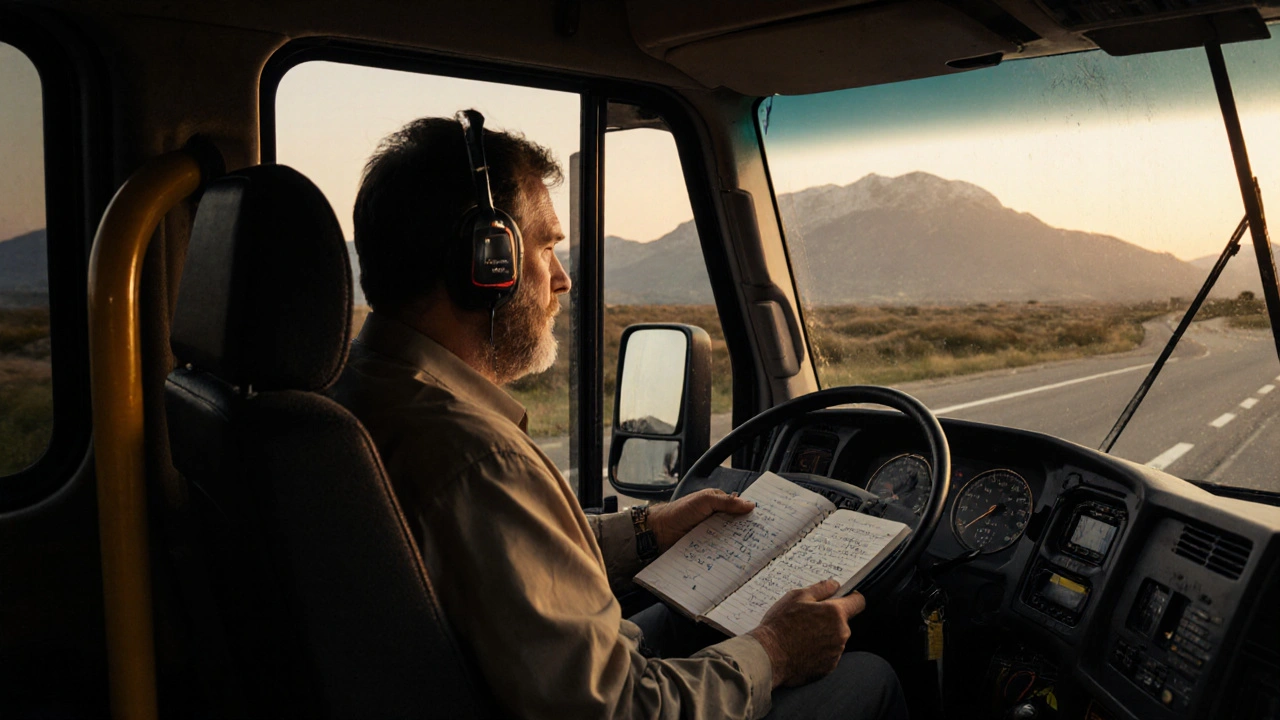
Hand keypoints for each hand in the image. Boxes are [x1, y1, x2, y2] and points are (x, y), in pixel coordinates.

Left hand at [646, 489, 755, 551]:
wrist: (659, 531)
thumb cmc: (680, 511)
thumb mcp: (705, 501)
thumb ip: (727, 502)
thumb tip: (750, 505)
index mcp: (718, 503)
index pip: (739, 508)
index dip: (751, 514)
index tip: (766, 521)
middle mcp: (717, 518)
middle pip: (737, 525)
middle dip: (747, 532)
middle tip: (764, 540)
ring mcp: (712, 534)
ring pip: (730, 539)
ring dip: (738, 544)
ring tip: (754, 552)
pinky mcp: (707, 547)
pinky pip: (720, 550)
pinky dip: (727, 553)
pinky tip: (736, 558)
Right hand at [747, 579, 866, 687]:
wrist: (769, 657)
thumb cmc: (781, 625)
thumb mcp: (796, 597)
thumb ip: (820, 589)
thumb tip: (834, 584)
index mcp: (835, 613)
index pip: (858, 602)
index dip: (852, 598)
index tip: (844, 597)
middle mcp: (841, 634)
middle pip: (843, 622)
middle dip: (830, 619)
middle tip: (808, 618)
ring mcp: (836, 653)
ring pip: (835, 639)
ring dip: (824, 636)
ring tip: (801, 635)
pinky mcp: (828, 668)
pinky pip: (828, 655)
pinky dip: (818, 651)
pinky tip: (801, 649)